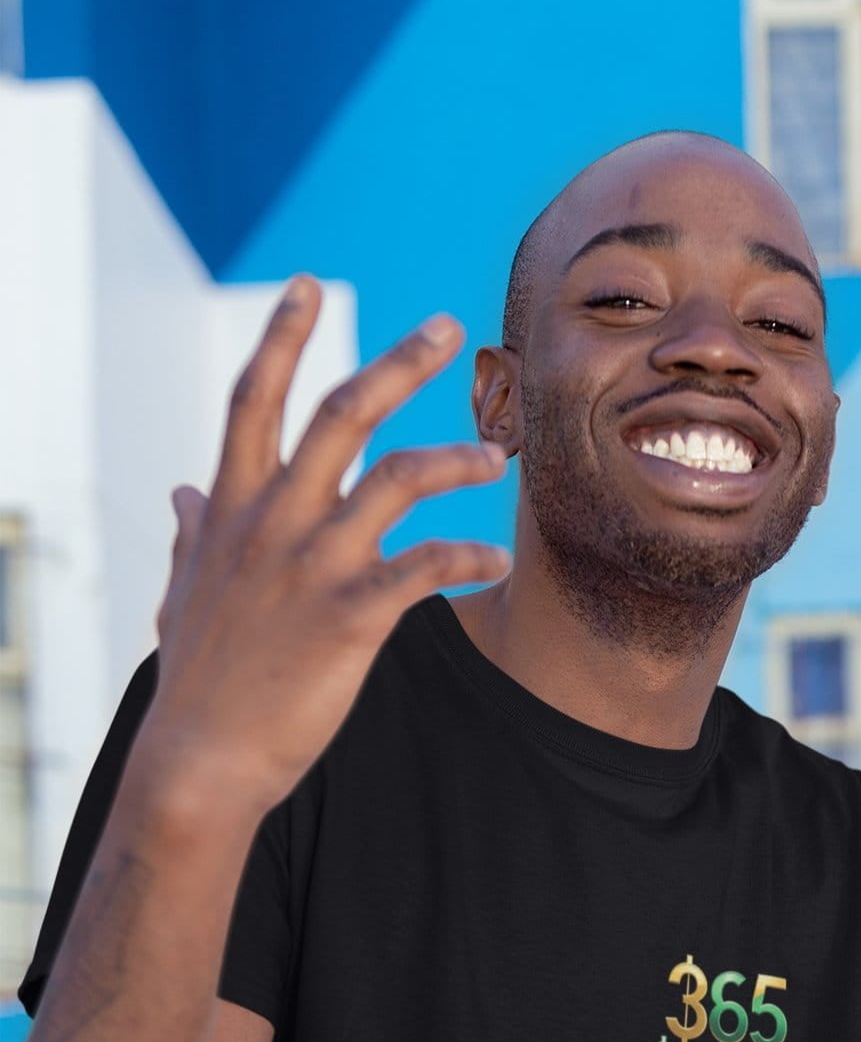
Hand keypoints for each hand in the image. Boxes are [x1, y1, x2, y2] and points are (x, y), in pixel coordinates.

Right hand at [140, 276, 510, 818]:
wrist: (201, 756)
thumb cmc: (198, 678)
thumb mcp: (184, 590)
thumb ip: (192, 533)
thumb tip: (180, 492)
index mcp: (233, 507)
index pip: (254, 400)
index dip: (280, 338)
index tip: (305, 285)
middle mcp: (275, 521)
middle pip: (341, 413)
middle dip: (397, 363)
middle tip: (448, 325)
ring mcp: (314, 564)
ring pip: (399, 479)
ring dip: (457, 458)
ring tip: (499, 456)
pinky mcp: (351, 616)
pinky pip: (426, 569)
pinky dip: (469, 560)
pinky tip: (498, 562)